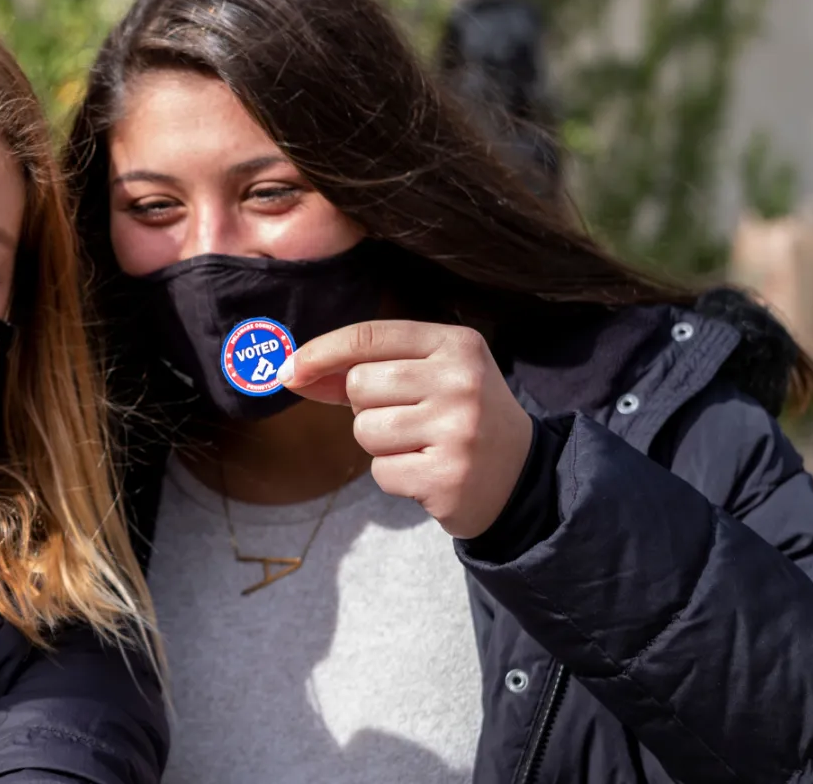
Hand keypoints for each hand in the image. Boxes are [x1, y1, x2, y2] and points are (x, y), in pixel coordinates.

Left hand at [278, 320, 534, 538]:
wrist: (523, 476)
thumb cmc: (457, 416)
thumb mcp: (429, 376)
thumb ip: (365, 368)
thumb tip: (292, 372)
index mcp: (457, 344)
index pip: (370, 336)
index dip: (321, 352)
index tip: (290, 370)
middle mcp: (461, 381)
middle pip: (359, 385)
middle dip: (366, 407)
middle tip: (408, 419)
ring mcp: (458, 430)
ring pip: (364, 430)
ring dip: (379, 445)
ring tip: (419, 445)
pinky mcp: (448, 477)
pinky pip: (380, 472)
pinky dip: (394, 477)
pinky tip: (427, 472)